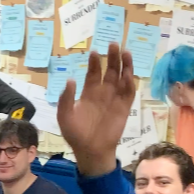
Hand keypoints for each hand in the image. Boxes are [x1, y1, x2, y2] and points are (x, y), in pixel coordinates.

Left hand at [57, 43, 134, 176]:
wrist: (90, 150)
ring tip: (125, 51)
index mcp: (88, 93)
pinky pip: (129, 92)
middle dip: (112, 57)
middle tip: (113, 43)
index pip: (93, 73)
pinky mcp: (124, 107)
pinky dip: (129, 82)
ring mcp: (115, 99)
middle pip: (110, 71)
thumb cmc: (76, 134)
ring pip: (122, 77)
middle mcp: (103, 93)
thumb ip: (65, 98)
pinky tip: (128, 73)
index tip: (94, 51)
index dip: (95, 62)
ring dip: (125, 65)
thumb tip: (70, 79)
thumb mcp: (64, 116)